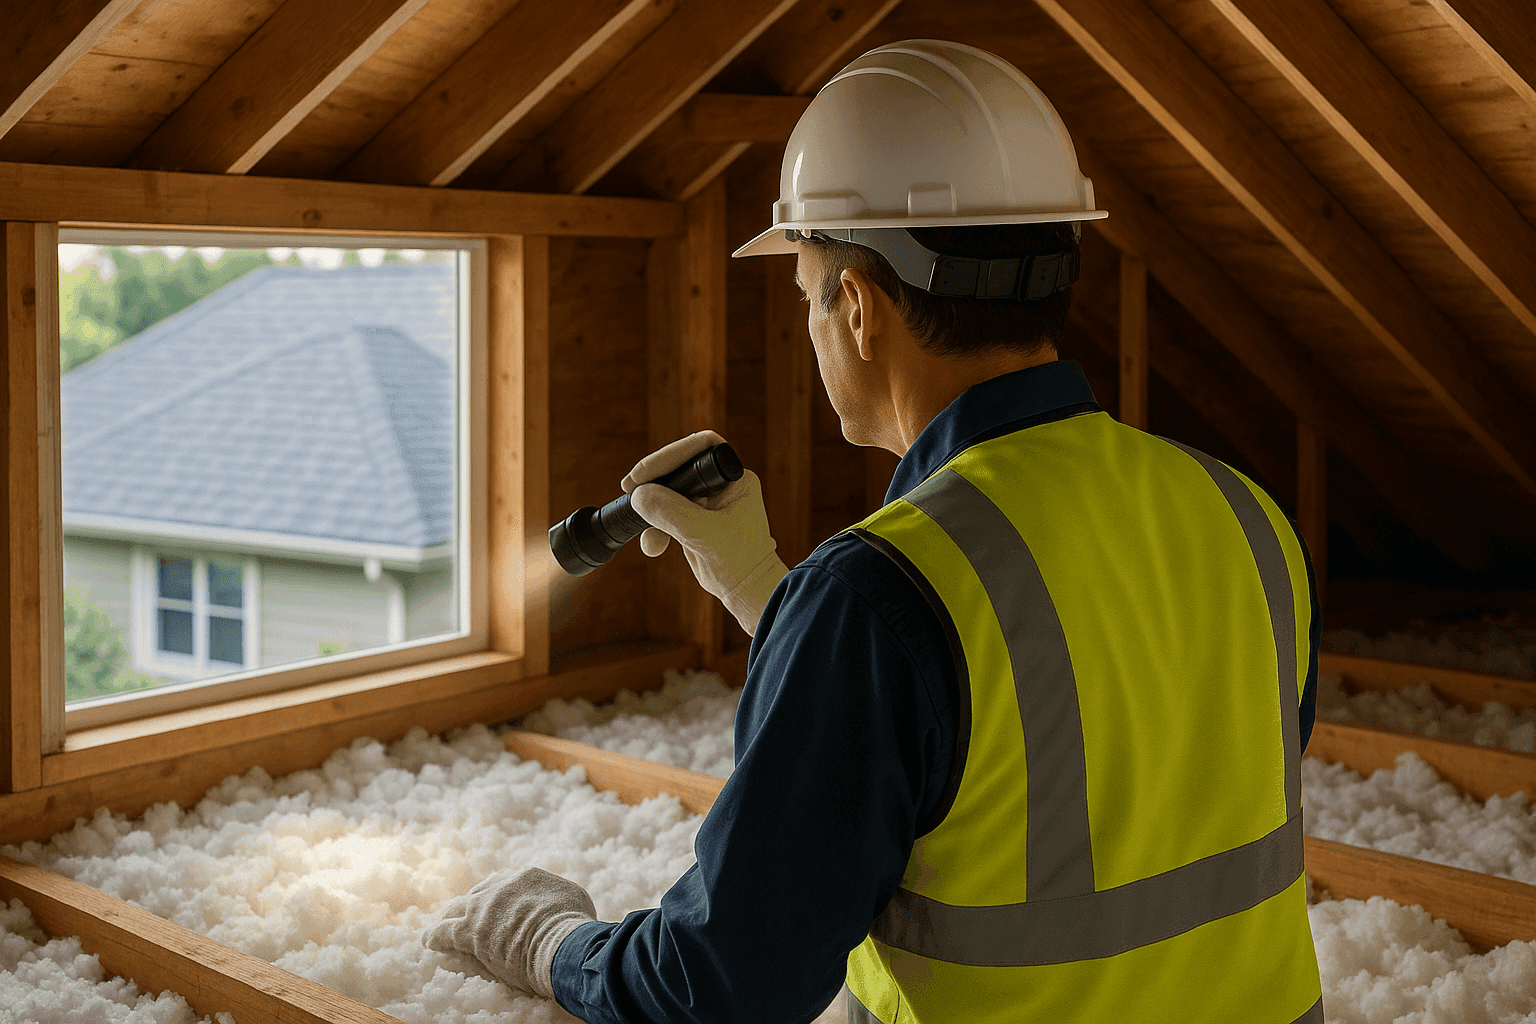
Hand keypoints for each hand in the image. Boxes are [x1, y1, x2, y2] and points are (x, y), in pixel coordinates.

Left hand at [424, 867, 595, 999]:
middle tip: (468, 915)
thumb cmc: (573, 923)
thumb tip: (559, 904)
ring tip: (442, 923)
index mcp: (524, 876)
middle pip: (478, 893)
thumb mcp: (574, 897)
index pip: (504, 884)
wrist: (558, 939)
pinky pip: (442, 932)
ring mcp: (482, 907)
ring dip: (449, 916)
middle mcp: (500, 886)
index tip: (498, 906)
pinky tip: (428, 940)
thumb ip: (558, 896)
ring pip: (456, 909)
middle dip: (472, 904)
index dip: (499, 897)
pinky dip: (433, 936)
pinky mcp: (470, 932)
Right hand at [623, 431, 788, 635]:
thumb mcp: (703, 534)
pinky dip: (654, 528)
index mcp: (734, 478)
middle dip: (654, 480)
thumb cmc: (738, 560)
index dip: (669, 456)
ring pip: (667, 490)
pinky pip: (664, 512)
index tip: (643, 475)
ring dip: (651, 510)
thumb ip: (671, 512)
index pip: (700, 447)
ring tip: (647, 533)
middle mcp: (719, 484)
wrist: (744, 588)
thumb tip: (639, 495)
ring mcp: (705, 501)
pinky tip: (653, 546)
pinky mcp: (692, 518)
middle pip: (678, 466)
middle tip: (631, 490)